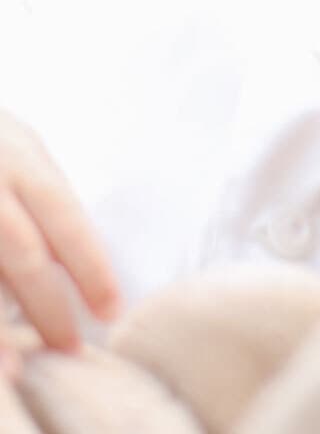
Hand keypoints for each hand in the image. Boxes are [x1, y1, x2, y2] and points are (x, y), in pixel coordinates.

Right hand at [0, 112, 120, 356]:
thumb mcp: (18, 148)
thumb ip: (44, 196)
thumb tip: (76, 260)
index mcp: (17, 154)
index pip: (63, 215)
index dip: (90, 267)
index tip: (111, 311)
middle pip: (23, 251)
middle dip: (50, 307)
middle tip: (71, 347)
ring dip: (0, 328)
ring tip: (19, 367)